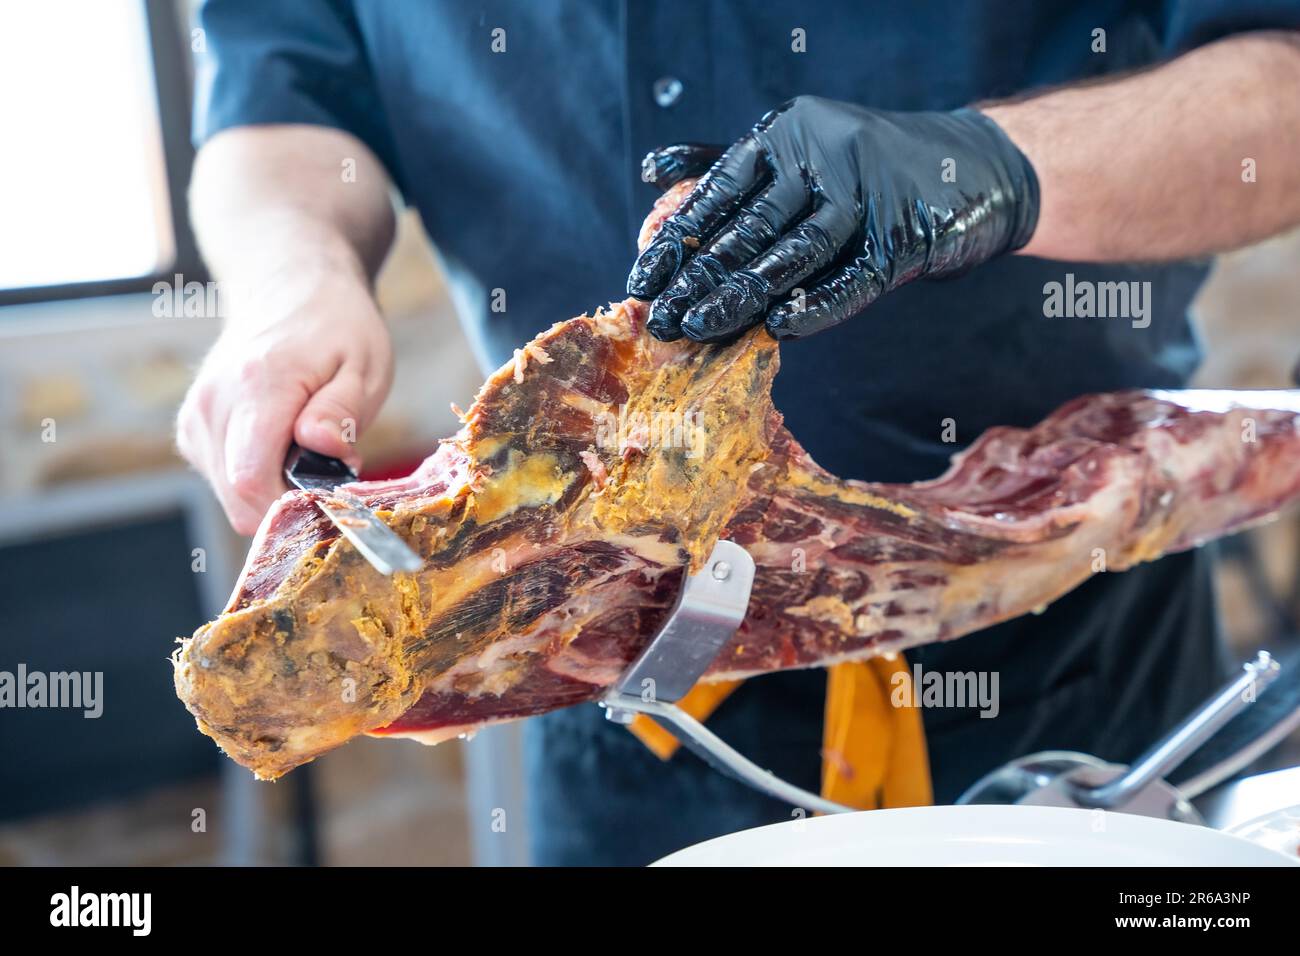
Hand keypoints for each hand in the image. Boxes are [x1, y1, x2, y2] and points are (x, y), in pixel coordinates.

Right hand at [176, 273, 392, 534]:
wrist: (288, 289)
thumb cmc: (336, 328)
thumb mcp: (364, 365)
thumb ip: (342, 410)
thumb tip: (321, 447)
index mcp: (257, 387)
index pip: (250, 480)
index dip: (292, 506)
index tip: (330, 493)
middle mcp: (212, 404)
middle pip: (239, 498)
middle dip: (290, 499)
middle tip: (330, 464)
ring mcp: (196, 417)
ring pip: (230, 496)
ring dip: (275, 488)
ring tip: (309, 447)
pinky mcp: (192, 429)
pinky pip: (223, 480)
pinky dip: (257, 476)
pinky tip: (283, 444)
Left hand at [627, 96, 1038, 341]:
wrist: (972, 169)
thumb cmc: (867, 169)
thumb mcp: (798, 153)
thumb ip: (728, 164)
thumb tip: (654, 173)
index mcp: (789, 132)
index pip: (718, 191)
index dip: (677, 240)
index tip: (640, 281)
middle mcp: (824, 153)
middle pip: (749, 226)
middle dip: (697, 278)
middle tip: (659, 319)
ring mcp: (867, 191)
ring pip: (793, 253)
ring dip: (741, 296)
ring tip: (698, 329)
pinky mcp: (904, 236)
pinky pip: (852, 280)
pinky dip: (816, 305)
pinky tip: (778, 329)